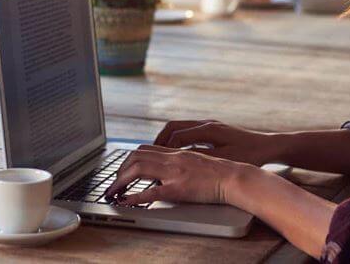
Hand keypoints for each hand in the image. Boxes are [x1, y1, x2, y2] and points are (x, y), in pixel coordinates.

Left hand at [103, 144, 251, 206]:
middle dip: (121, 169)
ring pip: (137, 168)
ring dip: (121, 180)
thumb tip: (168, 171)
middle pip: (136, 155)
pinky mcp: (177, 188)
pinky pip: (149, 192)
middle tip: (115, 182)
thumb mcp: (198, 161)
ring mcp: (174, 172)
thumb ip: (182, 162)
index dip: (131, 158)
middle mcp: (173, 158)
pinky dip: (133, 196)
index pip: (146, 148)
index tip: (124, 169)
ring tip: (114, 191)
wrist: (236, 177)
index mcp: (178, 152)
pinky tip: (126, 201)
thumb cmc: (223, 171)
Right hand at [154, 119, 278, 165]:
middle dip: (159, 140)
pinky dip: (177, 140)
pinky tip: (174, 153)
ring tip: (156, 154)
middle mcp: (207, 124)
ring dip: (166, 139)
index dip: (163, 148)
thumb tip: (179, 158)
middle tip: (147, 154)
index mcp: (208, 130)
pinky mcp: (212, 130)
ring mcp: (209, 125)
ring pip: (179, 127)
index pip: (177, 135)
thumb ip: (202, 157)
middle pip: (173, 127)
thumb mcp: (225, 159)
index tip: (152, 159)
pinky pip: (187, 131)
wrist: (269, 147)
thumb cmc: (250, 154)